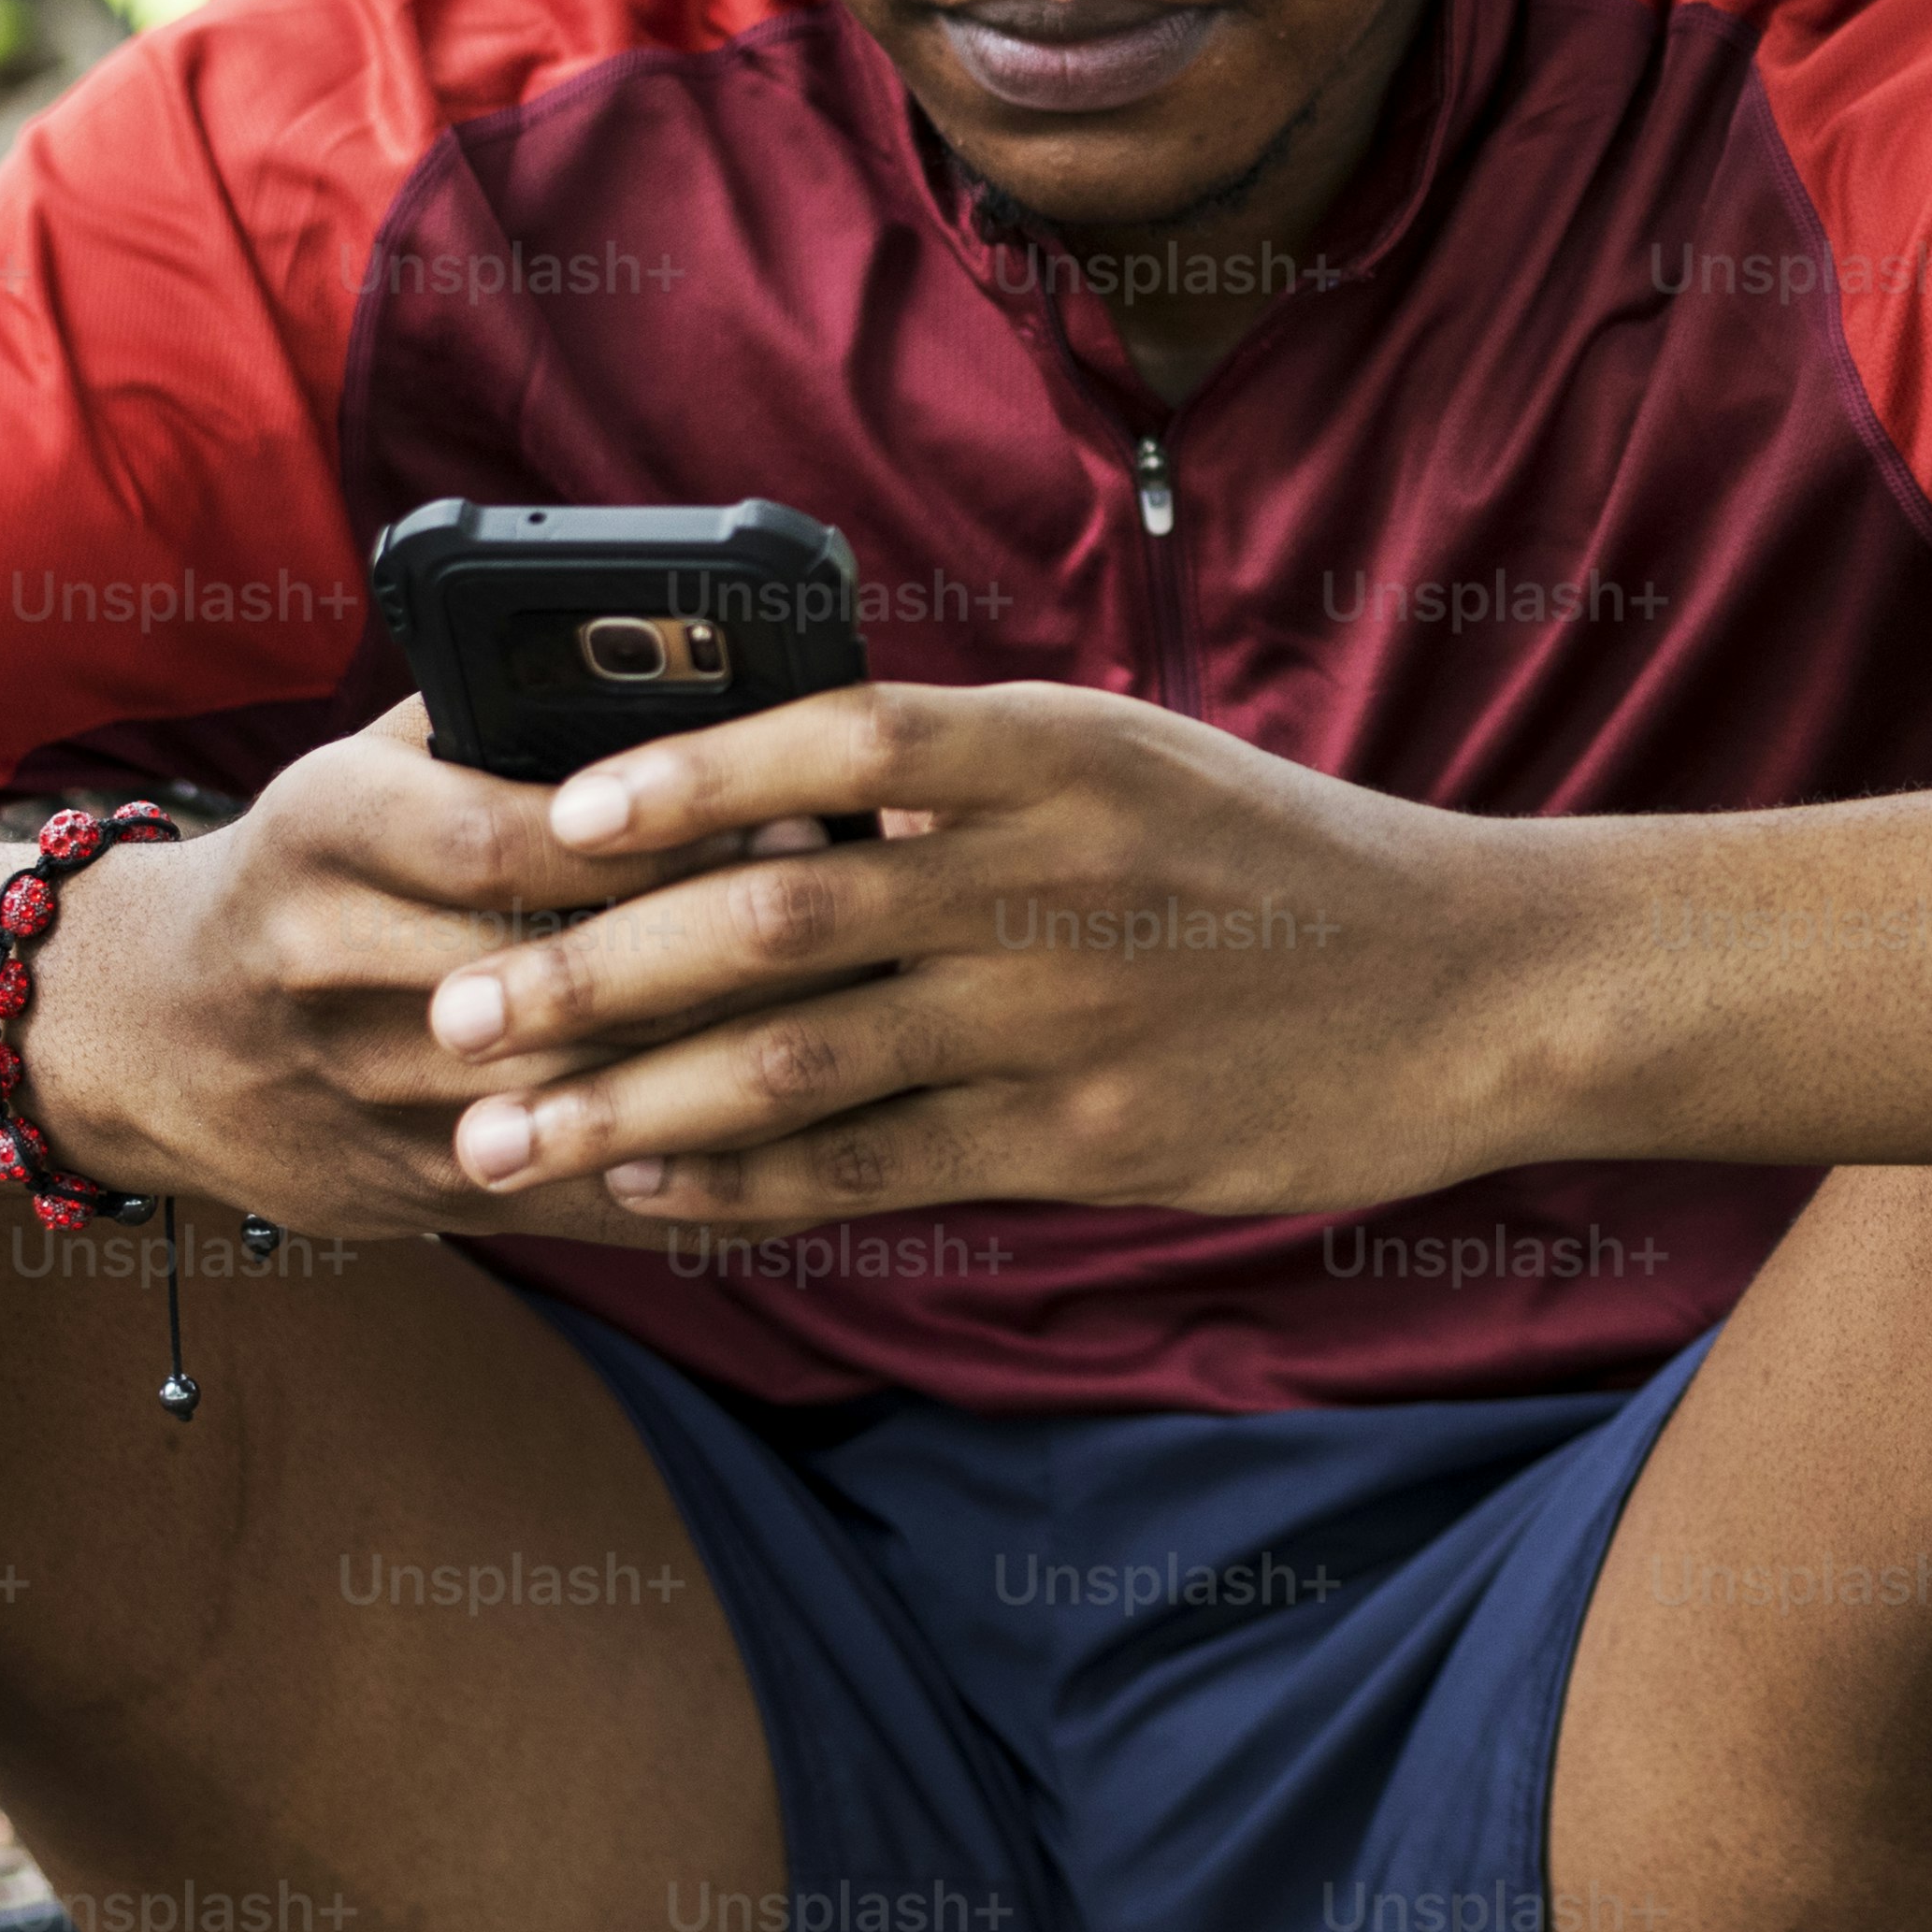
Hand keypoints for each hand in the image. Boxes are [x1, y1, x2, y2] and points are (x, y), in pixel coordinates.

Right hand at [8, 700, 789, 1244]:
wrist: (140, 1031)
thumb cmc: (313, 865)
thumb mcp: (368, 763)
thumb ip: (499, 716)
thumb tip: (693, 671)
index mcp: (324, 831)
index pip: (501, 840)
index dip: (650, 839)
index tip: (787, 813)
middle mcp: (324, 963)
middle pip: (553, 977)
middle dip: (717, 956)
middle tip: (864, 925)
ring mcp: (358, 1094)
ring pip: (569, 1098)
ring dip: (723, 1072)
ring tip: (862, 1029)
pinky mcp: (400, 1192)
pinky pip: (568, 1199)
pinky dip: (689, 1183)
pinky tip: (801, 1151)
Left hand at [410, 681, 1525, 1226]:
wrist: (1478, 982)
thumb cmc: (1287, 864)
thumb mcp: (1138, 762)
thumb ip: (972, 779)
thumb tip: (775, 793)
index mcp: (1060, 749)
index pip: (838, 738)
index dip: (681, 775)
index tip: (549, 816)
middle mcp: (1049, 874)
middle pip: (774, 915)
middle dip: (589, 970)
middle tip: (453, 1008)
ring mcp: (1067, 1015)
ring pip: (799, 1059)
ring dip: (629, 1102)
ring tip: (499, 1133)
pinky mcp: (1088, 1138)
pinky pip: (879, 1166)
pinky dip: (750, 1183)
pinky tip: (654, 1193)